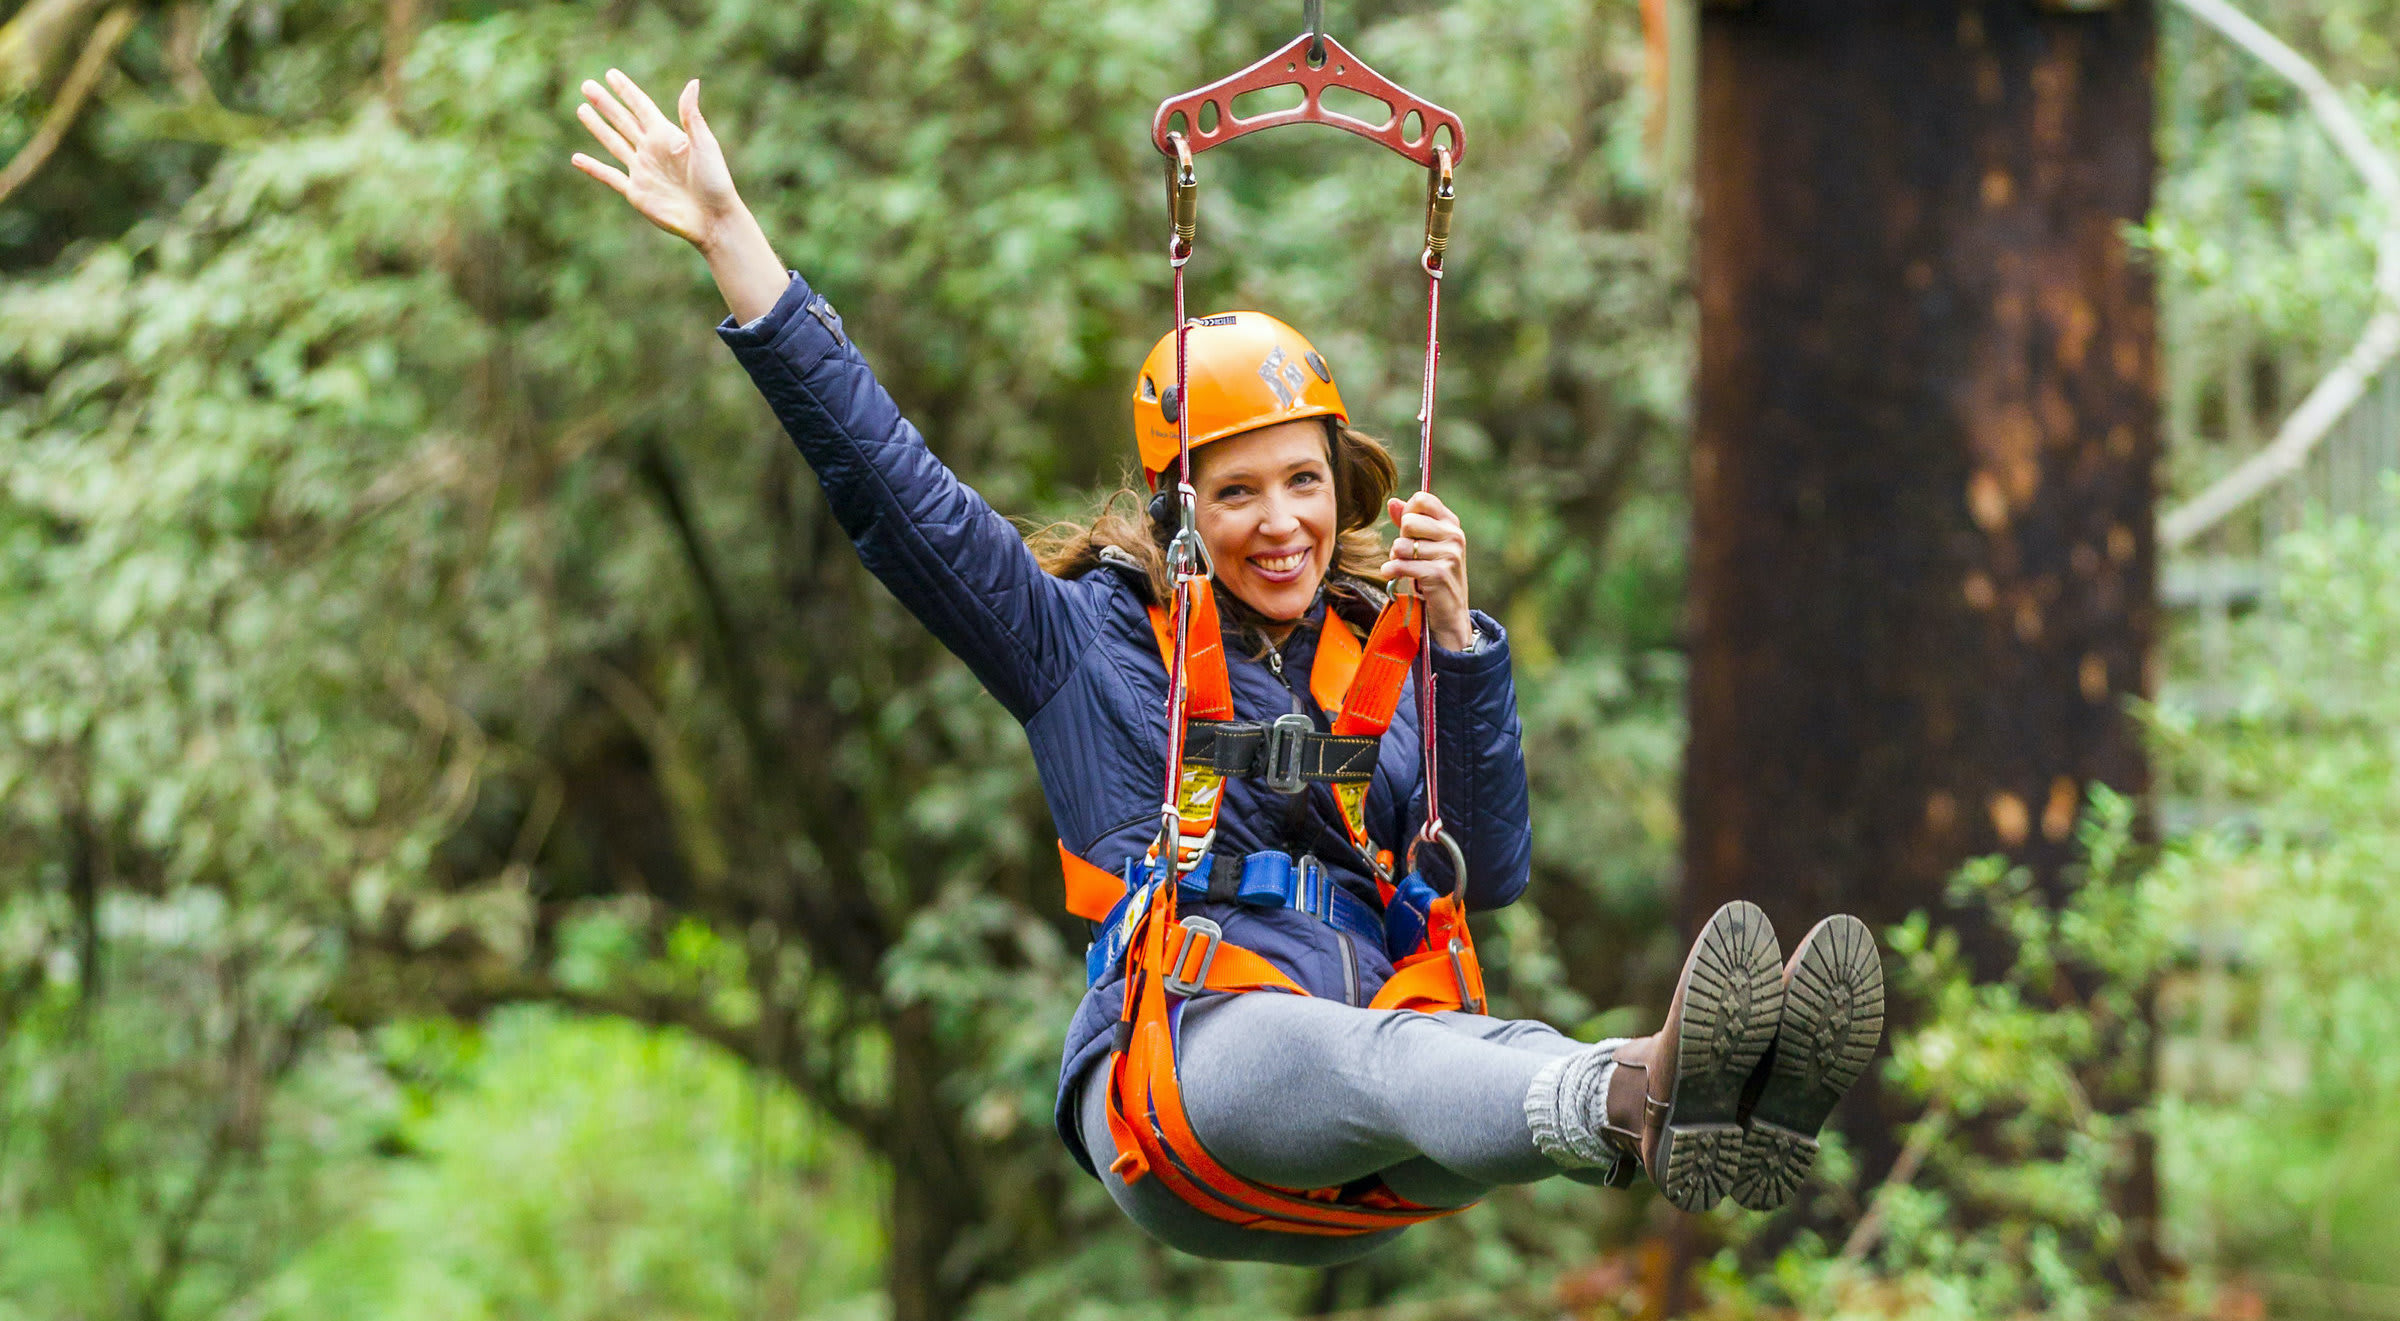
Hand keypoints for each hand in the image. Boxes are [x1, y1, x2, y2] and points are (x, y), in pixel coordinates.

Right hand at [571, 70, 744, 251]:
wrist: (713, 219)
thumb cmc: (715, 181)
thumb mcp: (705, 145)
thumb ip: (691, 116)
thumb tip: (692, 82)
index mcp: (667, 136)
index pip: (641, 107)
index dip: (626, 91)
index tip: (611, 74)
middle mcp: (652, 150)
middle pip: (623, 121)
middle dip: (605, 104)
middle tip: (587, 85)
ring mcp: (643, 171)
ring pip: (613, 143)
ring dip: (597, 127)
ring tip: (581, 109)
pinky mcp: (637, 193)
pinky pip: (609, 177)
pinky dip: (593, 168)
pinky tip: (576, 159)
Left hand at [1380, 492, 1474, 650]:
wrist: (1450, 613)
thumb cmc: (1433, 575)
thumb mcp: (1424, 545)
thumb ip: (1409, 522)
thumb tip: (1393, 502)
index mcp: (1451, 524)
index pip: (1422, 500)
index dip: (1407, 513)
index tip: (1407, 532)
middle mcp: (1454, 536)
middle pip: (1408, 522)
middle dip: (1400, 540)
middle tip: (1407, 555)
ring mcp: (1449, 554)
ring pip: (1401, 545)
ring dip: (1395, 558)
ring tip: (1405, 567)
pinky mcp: (1438, 574)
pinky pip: (1400, 564)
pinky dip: (1391, 571)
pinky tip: (1393, 575)